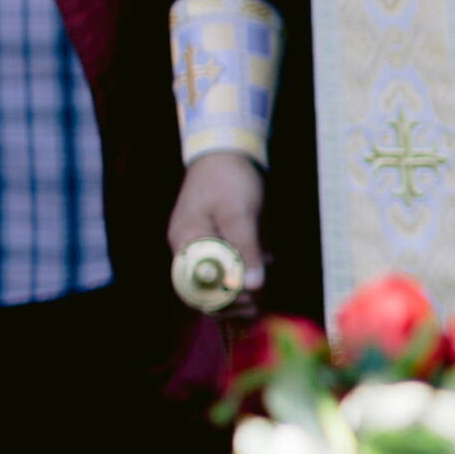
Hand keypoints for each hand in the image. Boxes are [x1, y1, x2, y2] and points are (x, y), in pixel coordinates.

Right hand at [168, 151, 266, 300]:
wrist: (227, 150)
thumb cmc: (229, 179)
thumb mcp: (240, 214)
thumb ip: (246, 248)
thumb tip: (253, 286)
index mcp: (186, 241)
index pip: (193, 287)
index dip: (219, 301)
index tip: (247, 302)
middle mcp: (189, 245)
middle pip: (204, 286)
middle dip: (232, 297)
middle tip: (259, 302)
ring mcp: (201, 240)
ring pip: (217, 275)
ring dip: (241, 284)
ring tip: (265, 286)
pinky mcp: (215, 235)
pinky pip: (226, 260)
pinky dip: (245, 265)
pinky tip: (268, 260)